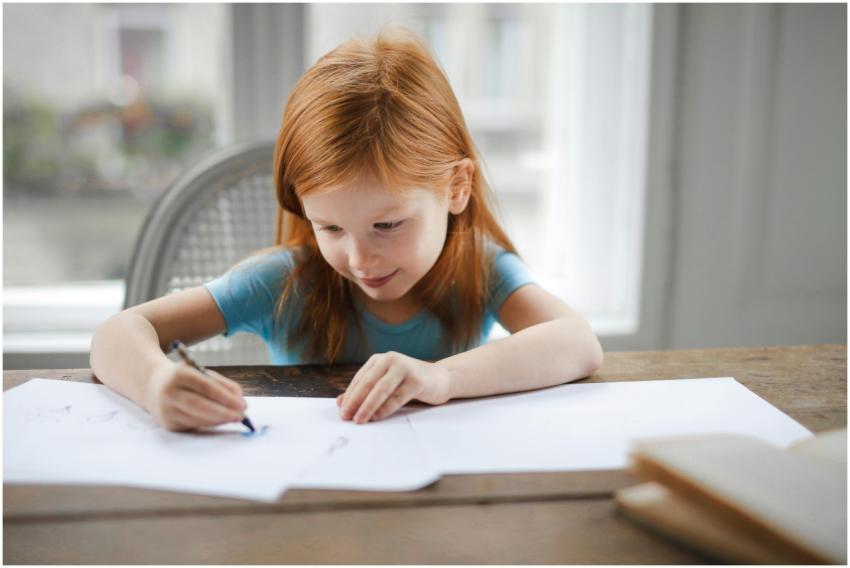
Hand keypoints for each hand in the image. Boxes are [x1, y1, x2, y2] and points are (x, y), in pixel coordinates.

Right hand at [145, 360, 246, 431]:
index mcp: (179, 374)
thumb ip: (222, 384)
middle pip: (200, 405)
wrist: (154, 386)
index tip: (242, 404)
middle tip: (241, 416)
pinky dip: (210, 424)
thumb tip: (240, 402)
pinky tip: (221, 421)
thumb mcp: (200, 372)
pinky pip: (193, 425)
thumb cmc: (186, 378)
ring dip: (220, 420)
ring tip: (234, 418)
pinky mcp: (167, 424)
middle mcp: (169, 392)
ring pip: (198, 418)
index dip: (226, 397)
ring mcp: (166, 409)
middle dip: (224, 412)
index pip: (205, 387)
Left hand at [337, 351, 451, 423]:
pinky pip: (397, 397)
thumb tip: (340, 403)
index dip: (349, 396)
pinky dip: (385, 409)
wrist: (440, 379)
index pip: (360, 379)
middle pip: (368, 383)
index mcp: (380, 360)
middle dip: (355, 401)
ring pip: (381, 390)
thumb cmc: (409, 383)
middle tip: (346, 416)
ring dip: (368, 406)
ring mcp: (404, 368)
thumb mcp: (385, 383)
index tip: (342, 411)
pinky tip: (377, 417)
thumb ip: (364, 391)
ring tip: (359, 420)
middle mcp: (391, 360)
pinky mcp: (417, 380)